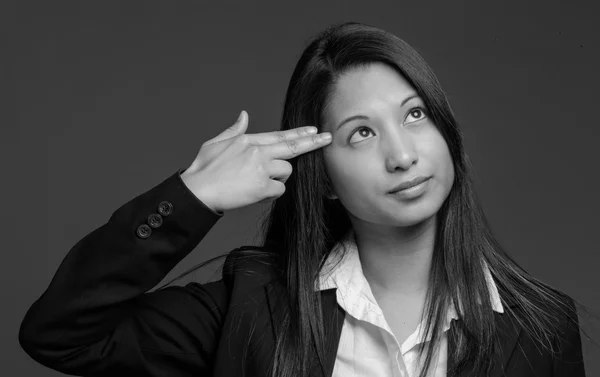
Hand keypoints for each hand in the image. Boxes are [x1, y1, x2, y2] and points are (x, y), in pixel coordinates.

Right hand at [181, 110, 331, 213]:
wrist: (198, 190)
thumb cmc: (204, 169)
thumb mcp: (217, 143)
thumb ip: (234, 129)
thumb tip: (243, 115)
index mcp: (248, 140)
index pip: (280, 135)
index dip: (299, 133)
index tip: (313, 130)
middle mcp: (258, 151)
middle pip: (293, 146)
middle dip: (313, 142)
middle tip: (327, 138)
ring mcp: (261, 168)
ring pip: (285, 171)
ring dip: (277, 179)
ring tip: (256, 184)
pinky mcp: (262, 185)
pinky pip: (279, 189)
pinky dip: (270, 194)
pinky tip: (256, 194)